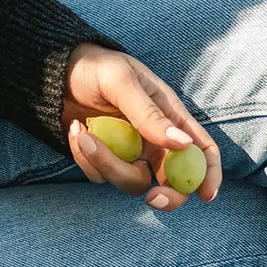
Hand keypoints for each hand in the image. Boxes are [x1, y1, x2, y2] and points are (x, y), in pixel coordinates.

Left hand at [63, 45, 221, 211]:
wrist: (58, 72)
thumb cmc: (98, 67)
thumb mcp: (123, 81)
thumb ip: (150, 115)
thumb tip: (184, 144)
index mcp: (170, 117)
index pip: (202, 150)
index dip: (208, 174)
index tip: (205, 195)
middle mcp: (155, 140)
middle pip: (173, 181)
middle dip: (167, 195)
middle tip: (152, 198)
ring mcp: (130, 153)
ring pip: (133, 182)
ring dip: (106, 164)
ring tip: (82, 133)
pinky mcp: (105, 160)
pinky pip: (101, 176)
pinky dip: (86, 158)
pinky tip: (76, 130)